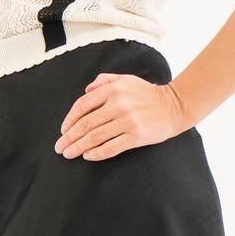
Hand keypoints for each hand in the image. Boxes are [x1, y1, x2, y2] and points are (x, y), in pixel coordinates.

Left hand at [54, 72, 192, 160]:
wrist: (175, 106)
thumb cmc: (148, 94)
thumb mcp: (126, 79)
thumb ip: (104, 81)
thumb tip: (86, 90)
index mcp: (113, 90)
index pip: (83, 105)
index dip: (69, 119)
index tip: (63, 130)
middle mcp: (118, 105)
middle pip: (86, 124)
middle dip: (69, 137)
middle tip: (59, 147)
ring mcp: (127, 121)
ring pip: (95, 137)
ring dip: (78, 147)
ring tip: (68, 153)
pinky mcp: (136, 136)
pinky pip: (111, 147)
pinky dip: (96, 153)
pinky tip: (87, 156)